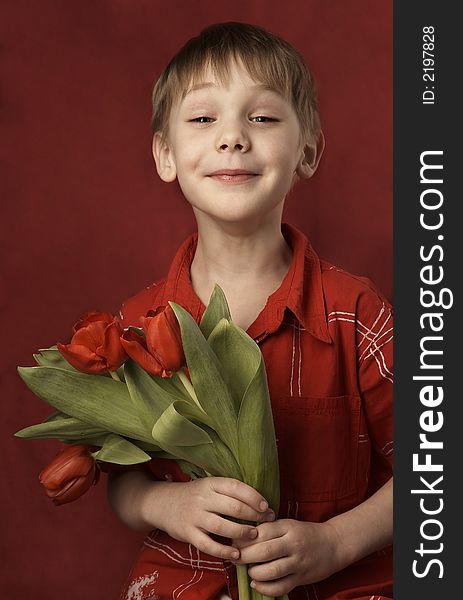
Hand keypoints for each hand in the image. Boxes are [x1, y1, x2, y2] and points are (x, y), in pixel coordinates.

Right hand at [142, 477, 274, 559]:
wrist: (163, 503)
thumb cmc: (194, 495)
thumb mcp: (209, 486)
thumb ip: (229, 492)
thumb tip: (259, 502)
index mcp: (211, 484)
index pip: (236, 487)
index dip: (254, 497)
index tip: (266, 506)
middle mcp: (203, 499)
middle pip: (233, 508)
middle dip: (254, 516)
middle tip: (267, 522)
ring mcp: (194, 516)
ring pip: (222, 527)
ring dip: (242, 533)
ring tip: (254, 536)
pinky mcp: (188, 533)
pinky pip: (208, 545)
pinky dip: (224, 551)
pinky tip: (236, 554)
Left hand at [233, 518, 342, 595]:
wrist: (333, 544)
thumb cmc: (305, 533)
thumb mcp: (288, 524)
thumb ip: (269, 529)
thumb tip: (243, 537)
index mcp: (287, 527)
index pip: (261, 532)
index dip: (244, 538)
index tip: (235, 542)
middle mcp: (293, 544)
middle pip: (263, 552)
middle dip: (245, 557)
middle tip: (236, 557)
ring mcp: (298, 563)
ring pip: (271, 571)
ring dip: (255, 573)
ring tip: (250, 570)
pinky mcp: (301, 578)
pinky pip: (280, 587)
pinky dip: (265, 588)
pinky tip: (257, 583)